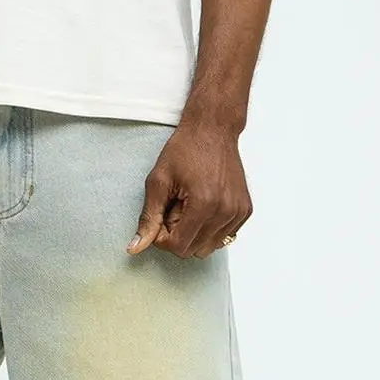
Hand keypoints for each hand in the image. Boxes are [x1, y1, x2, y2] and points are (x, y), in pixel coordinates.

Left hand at [127, 121, 251, 259]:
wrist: (213, 129)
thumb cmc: (184, 150)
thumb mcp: (158, 181)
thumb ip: (148, 218)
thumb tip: (135, 248)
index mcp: (204, 205)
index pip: (179, 247)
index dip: (163, 238)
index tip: (161, 216)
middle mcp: (226, 211)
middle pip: (194, 250)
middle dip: (179, 235)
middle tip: (175, 208)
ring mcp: (238, 212)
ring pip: (209, 247)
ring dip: (194, 232)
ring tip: (189, 206)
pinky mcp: (245, 210)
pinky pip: (223, 236)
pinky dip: (210, 227)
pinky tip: (204, 205)